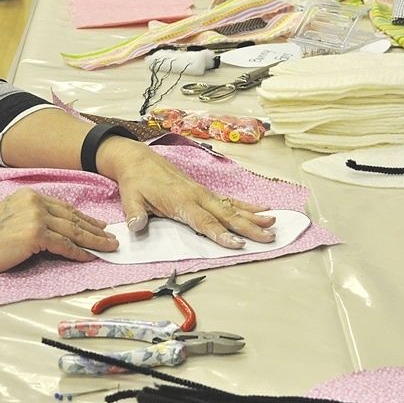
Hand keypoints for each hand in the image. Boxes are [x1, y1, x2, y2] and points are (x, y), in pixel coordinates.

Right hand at [0, 188, 117, 289]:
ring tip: (109, 247)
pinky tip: (90, 257)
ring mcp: (35, 216)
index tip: (98, 225)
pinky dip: (79, 252)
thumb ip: (31, 217)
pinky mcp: (35, 234)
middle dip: (94, 229)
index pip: (64, 208)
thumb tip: (53, 229)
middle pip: (72, 218)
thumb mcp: (9, 217)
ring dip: (94, 241)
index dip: (84, 218)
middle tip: (111, 237)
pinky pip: (64, 245)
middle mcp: (34, 202)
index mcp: (29, 196)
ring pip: (73, 231)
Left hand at [96, 139, 275, 247]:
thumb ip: (135, 214)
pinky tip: (263, 209)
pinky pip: (229, 199)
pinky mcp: (203, 191)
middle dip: (248, 227)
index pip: (204, 221)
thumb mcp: (130, 198)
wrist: (138, 159)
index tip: (238, 243)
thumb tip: (137, 226)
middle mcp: (196, 196)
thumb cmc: (136, 180)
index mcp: (180, 200)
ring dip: (253, 216)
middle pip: (226, 215)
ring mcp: (202, 192)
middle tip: (268, 237)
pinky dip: (247, 205)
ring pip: (232, 206)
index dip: (221, 234)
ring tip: (273, 224)